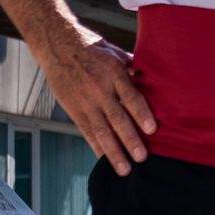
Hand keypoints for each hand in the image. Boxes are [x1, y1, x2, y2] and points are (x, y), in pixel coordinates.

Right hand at [43, 33, 153, 175]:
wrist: (58, 45)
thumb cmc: (94, 48)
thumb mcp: (116, 53)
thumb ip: (134, 69)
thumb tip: (156, 79)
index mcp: (114, 74)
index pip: (131, 97)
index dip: (142, 114)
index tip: (152, 130)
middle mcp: (99, 89)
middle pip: (117, 118)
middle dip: (130, 140)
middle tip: (142, 158)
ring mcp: (84, 101)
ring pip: (100, 130)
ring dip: (113, 152)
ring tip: (124, 169)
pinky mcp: (72, 108)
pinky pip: (85, 130)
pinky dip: (95, 146)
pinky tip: (104, 159)